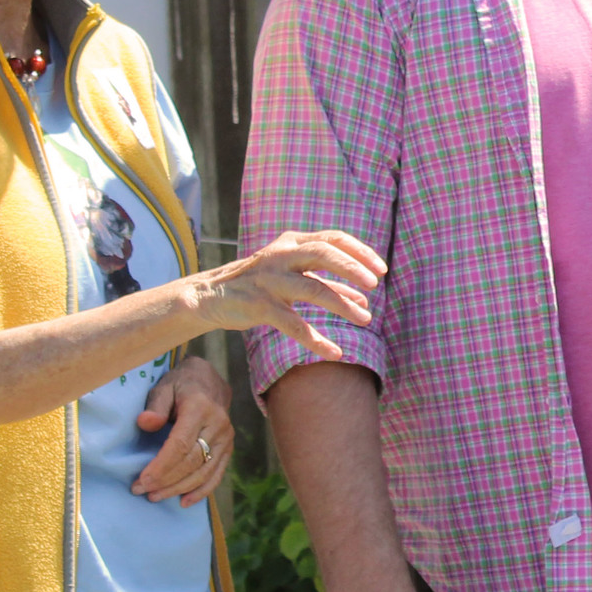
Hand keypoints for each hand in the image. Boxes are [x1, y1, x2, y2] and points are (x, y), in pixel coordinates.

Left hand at [132, 355, 235, 504]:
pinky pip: (216, 474)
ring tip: (155, 496)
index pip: (181, 445)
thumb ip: (155, 405)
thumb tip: (146, 423)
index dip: (161, 466)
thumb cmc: (180, 385)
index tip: (142, 481)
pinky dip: (202, 491)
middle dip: (165, 480)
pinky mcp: (228, 449)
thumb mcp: (164, 387)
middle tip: (141, 490)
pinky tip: (184, 502)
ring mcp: (226, 439)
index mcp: (200, 408)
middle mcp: (218, 425)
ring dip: (179, 488)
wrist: (208, 381)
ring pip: (203, 472)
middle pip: (191, 462)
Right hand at [197, 230, 385, 357]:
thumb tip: (363, 296)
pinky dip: (317, 340)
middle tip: (375, 284)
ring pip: (312, 288)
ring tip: (366, 319)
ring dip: (342, 304)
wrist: (211, 296)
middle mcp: (281, 256)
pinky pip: (294, 325)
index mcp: (292, 243)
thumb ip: (327, 283)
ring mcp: (269, 280)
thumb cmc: (258, 284)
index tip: (381, 269)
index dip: (359, 251)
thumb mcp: (293, 276)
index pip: (333, 238)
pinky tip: (335, 353)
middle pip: (323, 253)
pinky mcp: (259, 305)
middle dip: (352, 267)